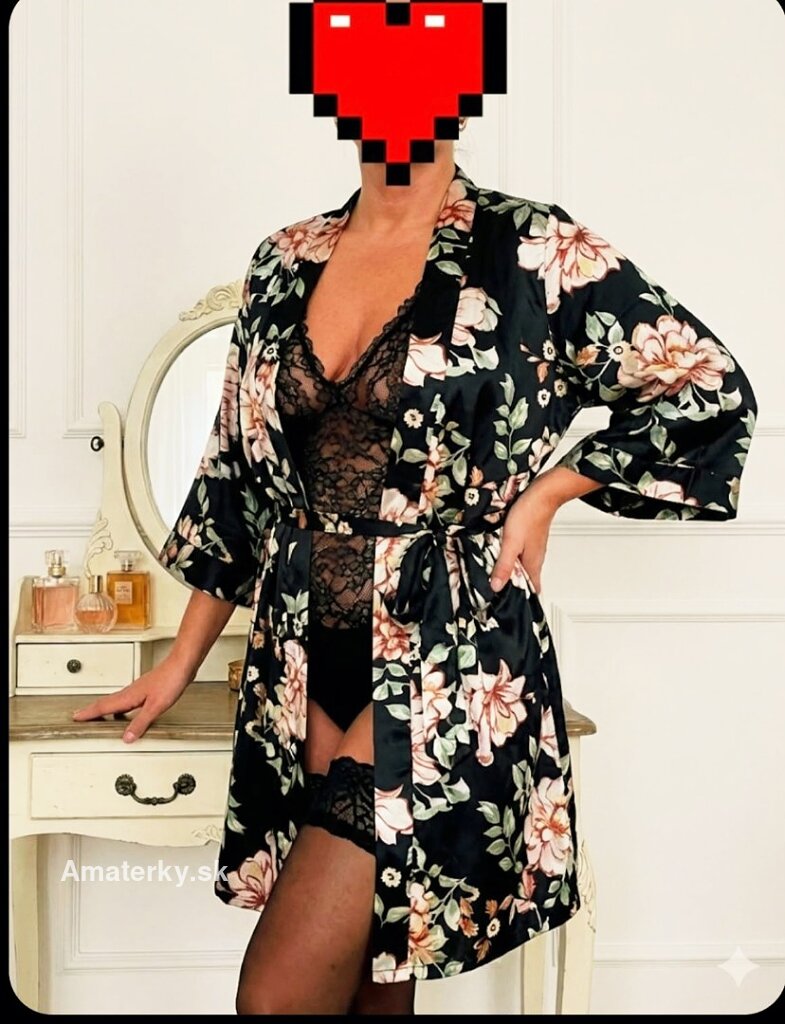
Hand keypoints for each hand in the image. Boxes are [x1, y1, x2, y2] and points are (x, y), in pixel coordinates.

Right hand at [72, 658, 192, 742]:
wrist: (182, 664)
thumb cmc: (171, 680)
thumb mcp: (156, 707)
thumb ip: (140, 723)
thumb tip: (127, 737)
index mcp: (129, 696)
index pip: (104, 706)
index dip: (89, 713)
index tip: (75, 717)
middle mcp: (130, 691)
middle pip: (106, 702)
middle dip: (91, 710)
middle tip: (79, 716)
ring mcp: (138, 689)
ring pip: (115, 700)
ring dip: (104, 708)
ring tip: (97, 715)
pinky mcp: (146, 689)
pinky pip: (126, 699)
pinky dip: (119, 706)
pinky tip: (125, 710)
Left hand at [489, 485, 559, 594]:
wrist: (542, 494)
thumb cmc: (529, 515)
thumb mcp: (511, 543)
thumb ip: (504, 566)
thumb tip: (496, 586)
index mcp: (533, 565)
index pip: (532, 591)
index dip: (522, 600)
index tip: (508, 605)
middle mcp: (535, 559)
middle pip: (526, 580)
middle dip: (513, 587)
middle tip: (497, 591)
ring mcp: (533, 549)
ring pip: (523, 567)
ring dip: (511, 572)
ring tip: (496, 575)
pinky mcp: (530, 539)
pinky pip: (521, 555)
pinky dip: (511, 559)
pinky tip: (502, 554)